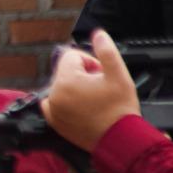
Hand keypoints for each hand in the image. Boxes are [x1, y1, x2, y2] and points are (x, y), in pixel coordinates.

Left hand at [40, 31, 141, 150]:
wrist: (119, 138)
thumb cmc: (120, 108)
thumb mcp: (118, 74)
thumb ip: (106, 51)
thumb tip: (98, 34)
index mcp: (66, 80)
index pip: (71, 56)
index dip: (89, 61)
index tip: (101, 74)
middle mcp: (53, 94)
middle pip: (65, 71)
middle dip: (83, 74)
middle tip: (100, 87)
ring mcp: (52, 110)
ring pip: (62, 86)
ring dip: (76, 87)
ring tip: (94, 98)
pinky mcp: (54, 122)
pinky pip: (55, 103)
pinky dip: (67, 101)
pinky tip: (83, 107)